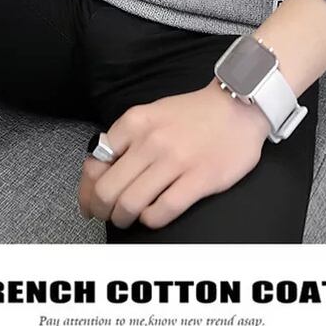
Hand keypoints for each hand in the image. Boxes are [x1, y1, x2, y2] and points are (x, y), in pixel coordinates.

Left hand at [77, 79, 270, 229]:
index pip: (96, 162)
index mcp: (135, 122)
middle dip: (101, 209)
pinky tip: (153, 215)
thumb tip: (96, 167)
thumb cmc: (193, 113)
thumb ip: (125, 138)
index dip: (87, 188)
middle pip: (108, 189)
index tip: (89, 200)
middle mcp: (151, 141)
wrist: (238, 105)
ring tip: (128, 218)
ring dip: (123, 218)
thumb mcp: (151, 114)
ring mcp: (176, 161)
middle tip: (106, 215)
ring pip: (130, 204)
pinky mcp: (199, 179)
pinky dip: (151, 220)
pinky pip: (162, 211)